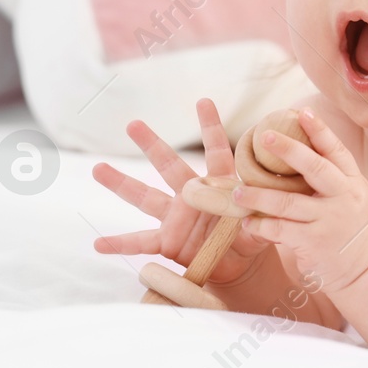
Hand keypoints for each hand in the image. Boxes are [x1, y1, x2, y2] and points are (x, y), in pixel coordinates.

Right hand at [91, 98, 270, 286]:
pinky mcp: (167, 241)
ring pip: (145, 197)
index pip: (217, 152)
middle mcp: (192, 195)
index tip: (203, 102)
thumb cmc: (252, 237)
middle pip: (169, 166)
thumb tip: (269, 204)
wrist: (240, 265)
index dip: (211, 128)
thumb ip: (264, 213)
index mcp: (219, 185)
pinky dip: (120, 244)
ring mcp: (176, 217)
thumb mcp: (264, 224)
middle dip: (152, 145)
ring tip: (98, 168)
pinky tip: (98, 243)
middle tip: (133, 123)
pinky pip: (141, 242)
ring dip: (121, 183)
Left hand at [233, 107, 367, 293]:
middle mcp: (344, 197)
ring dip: (258, 196)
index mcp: (353, 183)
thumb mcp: (353, 199)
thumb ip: (332, 179)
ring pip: (288, 202)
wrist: (366, 271)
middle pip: (315, 167)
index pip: (336, 151)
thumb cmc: (351, 230)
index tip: (302, 111)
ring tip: (236, 191)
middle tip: (264, 136)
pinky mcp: (314, 243)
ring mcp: (329, 221)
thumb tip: (299, 151)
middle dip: (288, 150)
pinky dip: (260, 226)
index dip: (319, 130)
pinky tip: (247, 223)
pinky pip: (280, 230)